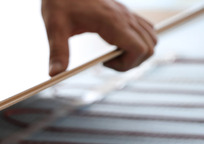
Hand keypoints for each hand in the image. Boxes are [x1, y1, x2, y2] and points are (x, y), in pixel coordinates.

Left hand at [42, 0, 156, 75]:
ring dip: (137, 52)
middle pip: (150, 46)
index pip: (140, 49)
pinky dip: (137, 41)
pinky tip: (115, 44)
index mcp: (112, 22)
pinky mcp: (125, 12)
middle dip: (132, 62)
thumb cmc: (60, 3)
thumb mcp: (55, 28)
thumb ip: (58, 52)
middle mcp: (125, 17)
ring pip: (151, 37)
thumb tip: (54, 74)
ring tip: (112, 54)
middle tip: (108, 62)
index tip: (104, 63)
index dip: (126, 64)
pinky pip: (145, 29)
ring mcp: (127, 13)